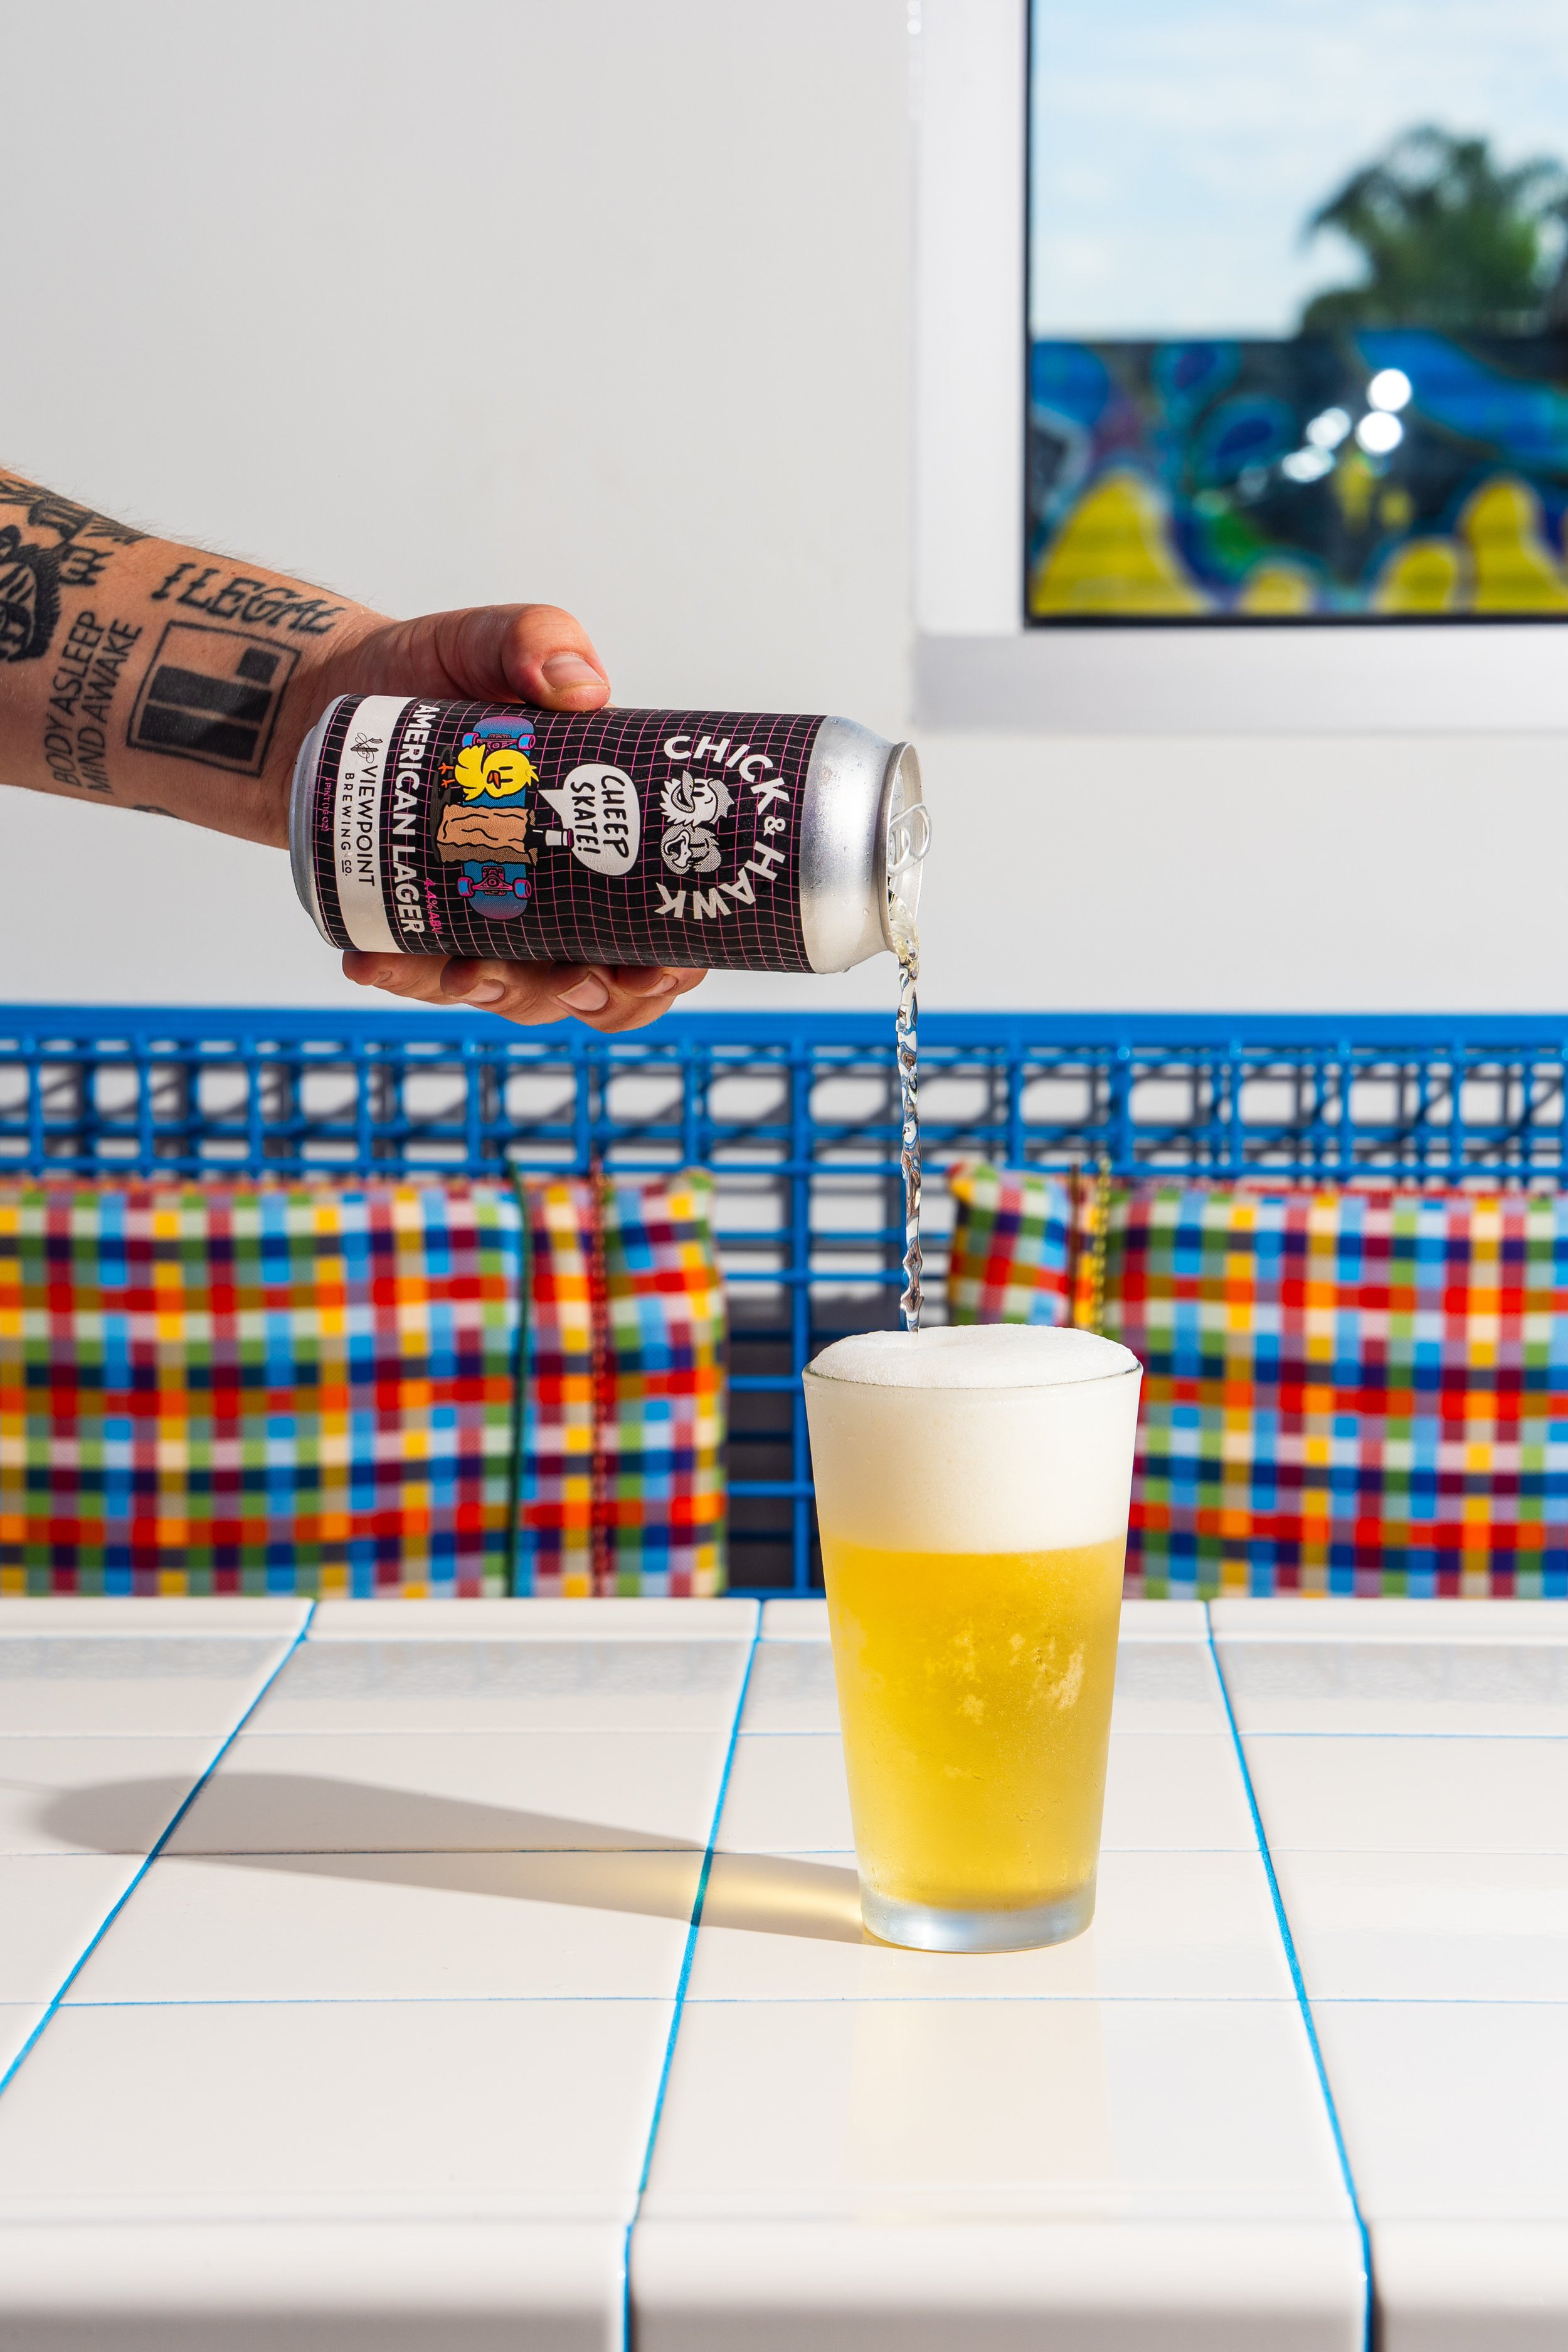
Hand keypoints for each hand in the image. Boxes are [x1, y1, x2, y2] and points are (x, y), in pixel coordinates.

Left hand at [323, 600, 703, 1033]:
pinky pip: (425, 974)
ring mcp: (495, 916)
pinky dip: (403, 977)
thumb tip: (581, 690)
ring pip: (520, 994)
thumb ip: (539, 641)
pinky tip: (370, 962)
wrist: (339, 686)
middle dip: (591, 999)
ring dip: (498, 997)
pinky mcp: (426, 922)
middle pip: (602, 983)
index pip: (663, 925)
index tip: (647, 968)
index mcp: (605, 837)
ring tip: (462, 971)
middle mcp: (560, 890)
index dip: (669, 966)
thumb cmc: (438, 671)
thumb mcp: (491, 640)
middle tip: (566, 978)